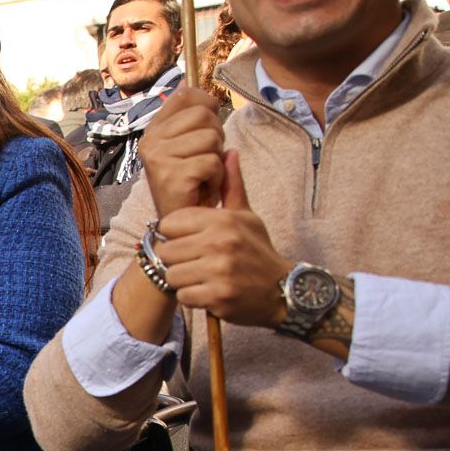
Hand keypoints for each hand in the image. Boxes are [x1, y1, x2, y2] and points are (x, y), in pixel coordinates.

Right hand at [138, 86, 226, 217]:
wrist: (181, 225)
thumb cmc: (190, 185)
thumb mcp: (187, 145)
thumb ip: (188, 117)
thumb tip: (188, 82)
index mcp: (154, 130)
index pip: (186, 94)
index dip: (207, 107)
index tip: (205, 131)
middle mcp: (150, 141)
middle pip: (204, 115)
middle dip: (216, 138)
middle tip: (204, 162)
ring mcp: (158, 157)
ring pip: (211, 138)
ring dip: (217, 160)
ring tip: (202, 177)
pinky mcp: (171, 175)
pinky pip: (213, 162)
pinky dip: (216, 178)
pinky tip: (202, 189)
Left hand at [156, 153, 289, 328]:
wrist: (283, 290)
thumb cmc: (258, 251)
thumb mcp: (246, 216)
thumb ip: (232, 186)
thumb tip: (228, 152)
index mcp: (222, 221)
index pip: (170, 224)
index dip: (175, 234)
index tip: (189, 240)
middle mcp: (220, 243)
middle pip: (167, 251)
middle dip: (177, 260)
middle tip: (196, 263)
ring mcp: (219, 271)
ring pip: (172, 275)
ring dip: (183, 280)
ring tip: (203, 277)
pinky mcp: (218, 296)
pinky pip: (183, 297)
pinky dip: (193, 298)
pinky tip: (209, 292)